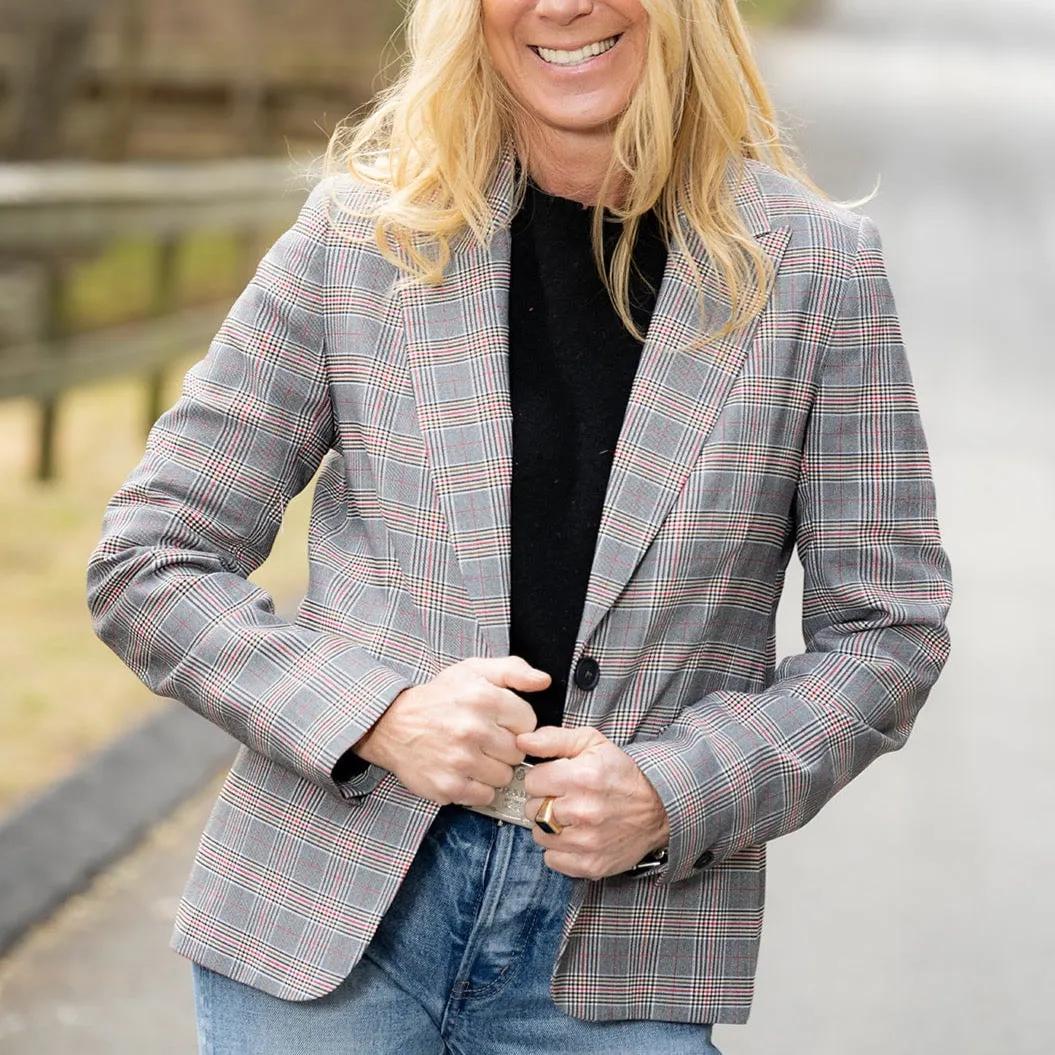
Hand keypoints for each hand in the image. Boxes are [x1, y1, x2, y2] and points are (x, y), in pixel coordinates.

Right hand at [353, 657, 547, 806]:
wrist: (393, 725)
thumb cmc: (438, 698)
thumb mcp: (474, 670)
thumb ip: (513, 670)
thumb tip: (542, 681)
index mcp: (483, 698)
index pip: (528, 723)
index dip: (515, 724)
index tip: (499, 722)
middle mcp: (472, 729)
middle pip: (517, 753)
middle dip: (505, 748)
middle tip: (484, 740)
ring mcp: (460, 760)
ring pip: (504, 776)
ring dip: (493, 770)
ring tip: (473, 756)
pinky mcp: (448, 785)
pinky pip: (485, 796)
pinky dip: (478, 788)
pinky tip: (464, 771)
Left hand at [518, 726, 669, 879]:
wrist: (658, 808)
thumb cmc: (622, 774)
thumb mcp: (592, 743)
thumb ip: (553, 739)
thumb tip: (521, 741)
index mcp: (581, 777)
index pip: (532, 781)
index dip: (543, 778)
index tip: (555, 780)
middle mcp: (582, 811)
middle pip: (533, 809)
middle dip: (545, 802)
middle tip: (565, 798)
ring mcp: (586, 842)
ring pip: (539, 835)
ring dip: (550, 826)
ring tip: (570, 817)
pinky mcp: (590, 864)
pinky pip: (552, 859)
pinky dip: (559, 849)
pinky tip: (575, 836)